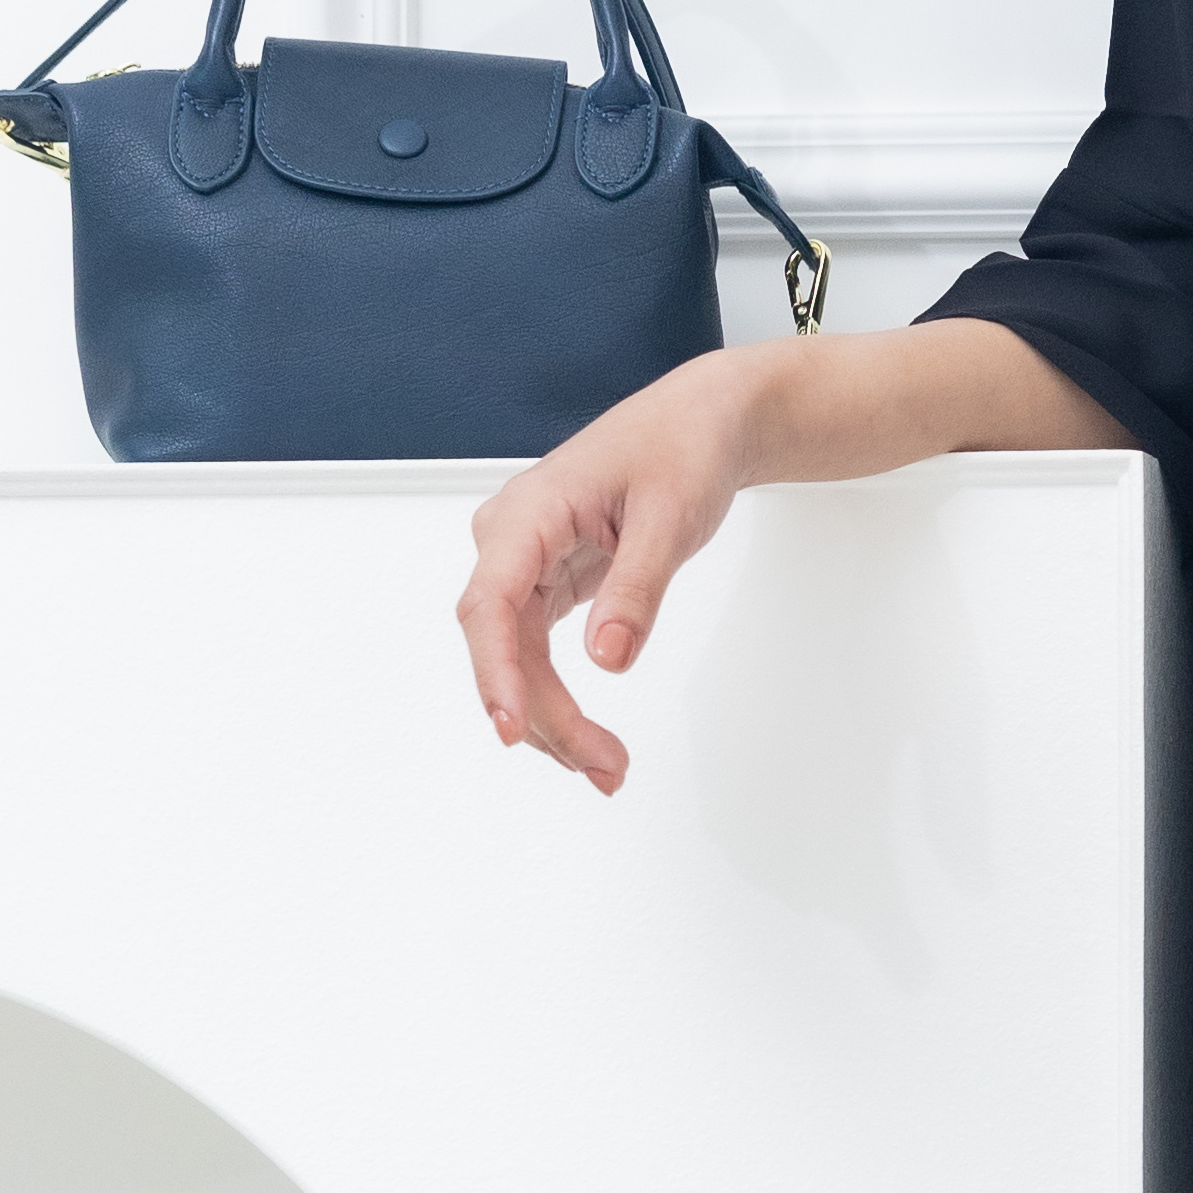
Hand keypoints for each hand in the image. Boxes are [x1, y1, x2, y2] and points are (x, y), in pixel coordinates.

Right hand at [456, 346, 759, 795]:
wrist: (701, 423)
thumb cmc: (682, 448)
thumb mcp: (670, 518)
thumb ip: (637, 588)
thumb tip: (608, 659)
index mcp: (528, 512)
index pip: (491, 604)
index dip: (495, 672)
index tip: (512, 728)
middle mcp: (512, 540)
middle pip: (503, 645)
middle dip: (545, 715)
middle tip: (605, 768)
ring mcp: (525, 562)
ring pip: (518, 658)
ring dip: (553, 719)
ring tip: (607, 768)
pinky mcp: (547, 581)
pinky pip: (535, 652)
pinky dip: (560, 698)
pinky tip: (587, 739)